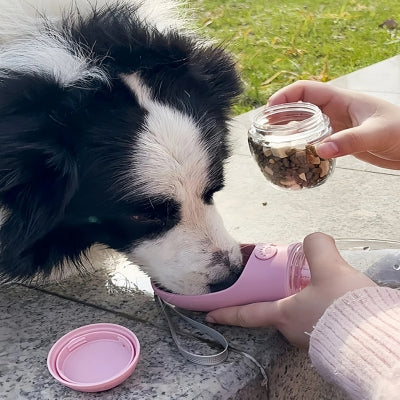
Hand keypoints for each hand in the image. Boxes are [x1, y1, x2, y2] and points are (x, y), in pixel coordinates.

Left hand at [206, 232, 375, 347]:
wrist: (376, 338)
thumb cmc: (345, 310)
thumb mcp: (329, 268)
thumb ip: (317, 246)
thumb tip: (314, 239)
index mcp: (284, 314)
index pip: (247, 314)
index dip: (228, 313)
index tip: (211, 314)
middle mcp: (293, 330)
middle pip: (275, 309)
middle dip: (275, 296)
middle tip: (283, 282)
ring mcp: (311, 338)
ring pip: (298, 314)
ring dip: (302, 300)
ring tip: (319, 286)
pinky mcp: (329, 340)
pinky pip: (316, 320)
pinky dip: (318, 308)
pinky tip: (333, 299)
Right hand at [267, 80, 399, 168]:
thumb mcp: (376, 133)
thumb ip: (349, 141)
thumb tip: (321, 150)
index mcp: (342, 100)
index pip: (307, 90)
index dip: (286, 96)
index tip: (270, 108)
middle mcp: (336, 111)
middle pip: (301, 106)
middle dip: (281, 114)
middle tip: (264, 127)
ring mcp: (336, 126)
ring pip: (305, 124)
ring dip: (289, 130)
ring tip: (272, 140)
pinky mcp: (339, 140)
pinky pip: (314, 139)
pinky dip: (301, 144)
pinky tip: (294, 154)